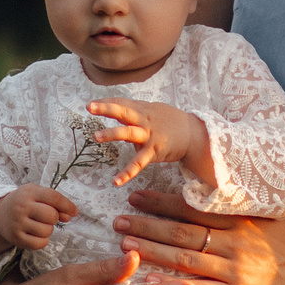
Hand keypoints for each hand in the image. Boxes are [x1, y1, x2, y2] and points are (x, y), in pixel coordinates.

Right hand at [0, 183, 77, 257]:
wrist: (0, 215)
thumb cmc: (25, 203)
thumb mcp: (38, 195)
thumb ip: (55, 203)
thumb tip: (70, 216)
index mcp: (29, 192)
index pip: (54, 197)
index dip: (67, 205)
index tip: (74, 212)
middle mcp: (22, 206)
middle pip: (51, 216)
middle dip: (55, 218)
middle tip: (48, 217)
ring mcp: (17, 223)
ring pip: (46, 231)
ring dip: (48, 230)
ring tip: (40, 225)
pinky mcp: (16, 238)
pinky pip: (39, 244)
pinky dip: (43, 241)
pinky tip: (37, 235)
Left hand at [85, 99, 210, 186]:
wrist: (195, 135)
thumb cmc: (172, 122)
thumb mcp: (154, 111)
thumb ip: (137, 111)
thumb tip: (119, 111)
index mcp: (144, 110)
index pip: (122, 103)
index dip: (106, 102)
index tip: (90, 104)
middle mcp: (145, 120)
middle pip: (124, 112)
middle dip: (107, 108)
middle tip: (90, 107)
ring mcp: (150, 135)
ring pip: (128, 132)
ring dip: (112, 134)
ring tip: (96, 136)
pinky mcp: (155, 151)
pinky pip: (139, 162)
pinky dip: (128, 172)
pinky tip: (116, 181)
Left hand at [113, 189, 284, 284]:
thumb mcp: (265, 216)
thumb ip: (234, 206)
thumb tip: (199, 188)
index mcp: (239, 220)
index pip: (192, 208)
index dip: (161, 202)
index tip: (135, 197)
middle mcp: (234, 243)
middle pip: (182, 232)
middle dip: (146, 226)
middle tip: (117, 221)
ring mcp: (234, 271)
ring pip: (185, 259)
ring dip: (151, 252)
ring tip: (124, 245)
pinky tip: (148, 281)